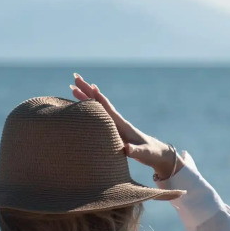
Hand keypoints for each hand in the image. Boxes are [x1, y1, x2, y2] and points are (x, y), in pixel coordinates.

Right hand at [69, 73, 183, 179]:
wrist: (157, 154)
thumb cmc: (150, 154)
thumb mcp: (143, 154)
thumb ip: (135, 151)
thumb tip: (126, 149)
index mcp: (122, 124)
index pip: (107, 107)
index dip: (98, 97)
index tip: (90, 85)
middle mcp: (117, 121)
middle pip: (99, 101)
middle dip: (87, 89)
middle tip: (75, 77)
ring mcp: (114, 124)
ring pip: (96, 107)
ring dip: (84, 97)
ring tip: (72, 88)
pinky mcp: (113, 129)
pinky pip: (97, 115)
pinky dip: (88, 108)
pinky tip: (82, 105)